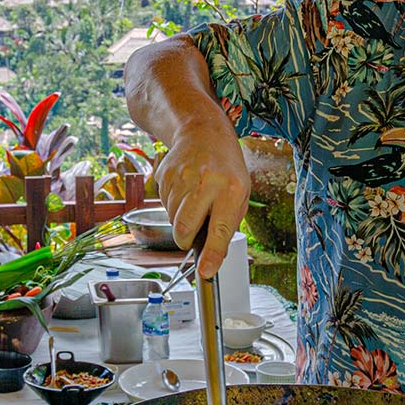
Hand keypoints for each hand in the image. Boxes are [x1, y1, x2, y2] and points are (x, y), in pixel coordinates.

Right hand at [156, 122, 250, 278]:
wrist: (203, 132)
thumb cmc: (226, 168)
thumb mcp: (240, 193)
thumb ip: (228, 223)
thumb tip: (213, 257)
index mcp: (231, 188)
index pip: (221, 228)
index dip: (212, 254)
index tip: (206, 272)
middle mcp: (206, 183)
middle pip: (184, 228)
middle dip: (185, 240)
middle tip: (192, 235)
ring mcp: (182, 178)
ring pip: (172, 219)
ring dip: (181, 220)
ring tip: (194, 200)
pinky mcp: (164, 175)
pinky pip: (164, 205)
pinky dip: (173, 206)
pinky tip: (184, 189)